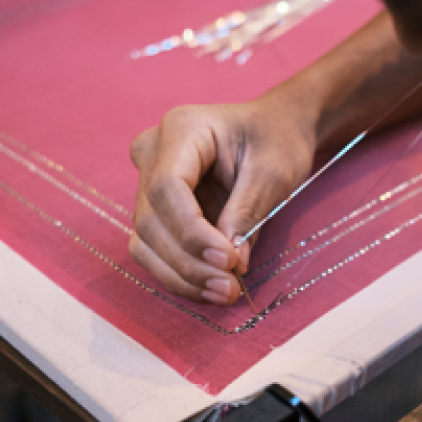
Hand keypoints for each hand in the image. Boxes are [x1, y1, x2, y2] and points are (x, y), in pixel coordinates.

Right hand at [129, 100, 314, 304]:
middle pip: (152, 220)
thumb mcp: (273, 171)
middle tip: (230, 288)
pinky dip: (180, 276)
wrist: (274, 132)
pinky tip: (210, 289)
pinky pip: (154, 251)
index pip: (167, 187)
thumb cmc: (276, 140)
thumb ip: (247, 213)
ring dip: (182, 276)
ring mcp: (147, 182)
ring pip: (145, 242)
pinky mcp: (155, 211)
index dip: (193, 232)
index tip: (229, 261)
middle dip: (189, 262)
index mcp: (181, 129)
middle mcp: (153, 153)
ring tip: (224, 293)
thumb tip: (230, 262)